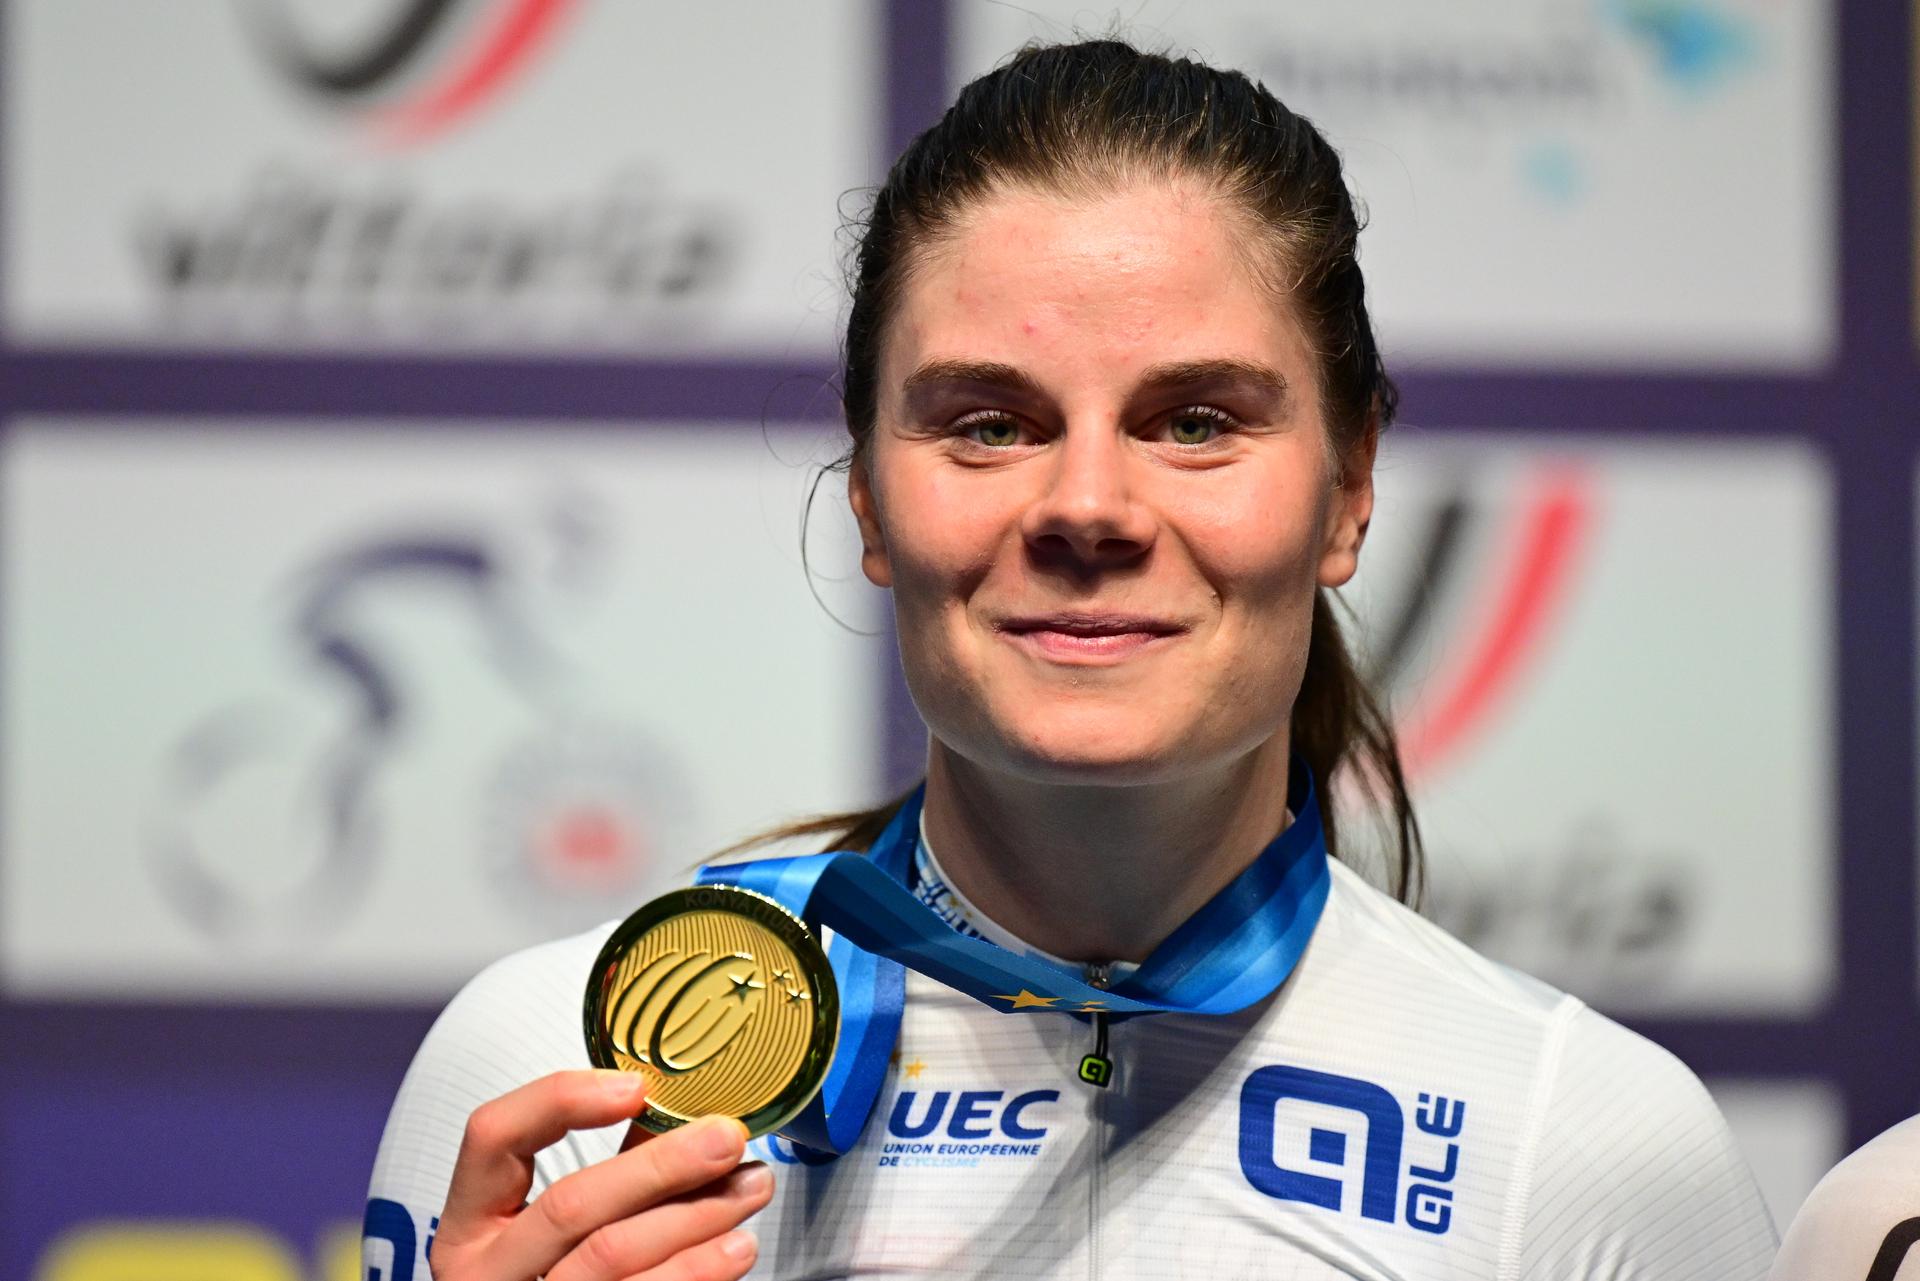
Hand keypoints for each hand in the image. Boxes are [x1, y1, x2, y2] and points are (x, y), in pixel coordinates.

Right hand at [429, 1069, 771, 1280]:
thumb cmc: (559, 1272)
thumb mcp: (560, 1221)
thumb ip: (612, 1167)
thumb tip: (690, 1113)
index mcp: (471, 1223)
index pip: (493, 1135)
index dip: (561, 1100)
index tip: (635, 1088)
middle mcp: (487, 1271)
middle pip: (571, 1205)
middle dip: (660, 1166)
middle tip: (725, 1138)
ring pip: (611, 1256)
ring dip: (696, 1217)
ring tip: (751, 1188)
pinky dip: (695, 1270)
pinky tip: (734, 1247)